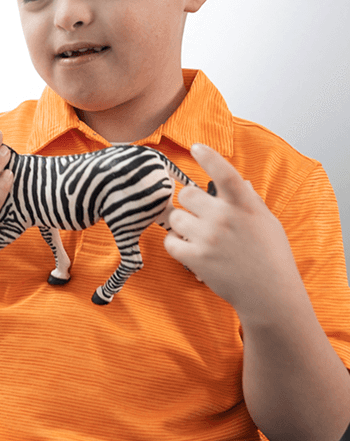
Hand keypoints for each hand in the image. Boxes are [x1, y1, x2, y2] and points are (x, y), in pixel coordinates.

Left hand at [164, 144, 301, 320]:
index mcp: (245, 205)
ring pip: (176, 217)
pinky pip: (170, 241)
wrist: (269, 294)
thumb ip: (250, 200)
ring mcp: (208, 237)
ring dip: (182, 224)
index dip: (208, 157)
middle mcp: (225, 217)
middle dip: (189, 202)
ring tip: (197, 235)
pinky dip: (175, 243)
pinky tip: (189, 248)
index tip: (195, 147)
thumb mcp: (267, 222)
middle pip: (187, 194)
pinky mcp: (195, 257)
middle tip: (199, 214)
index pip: (224, 173)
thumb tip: (240, 181)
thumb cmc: (270, 256)